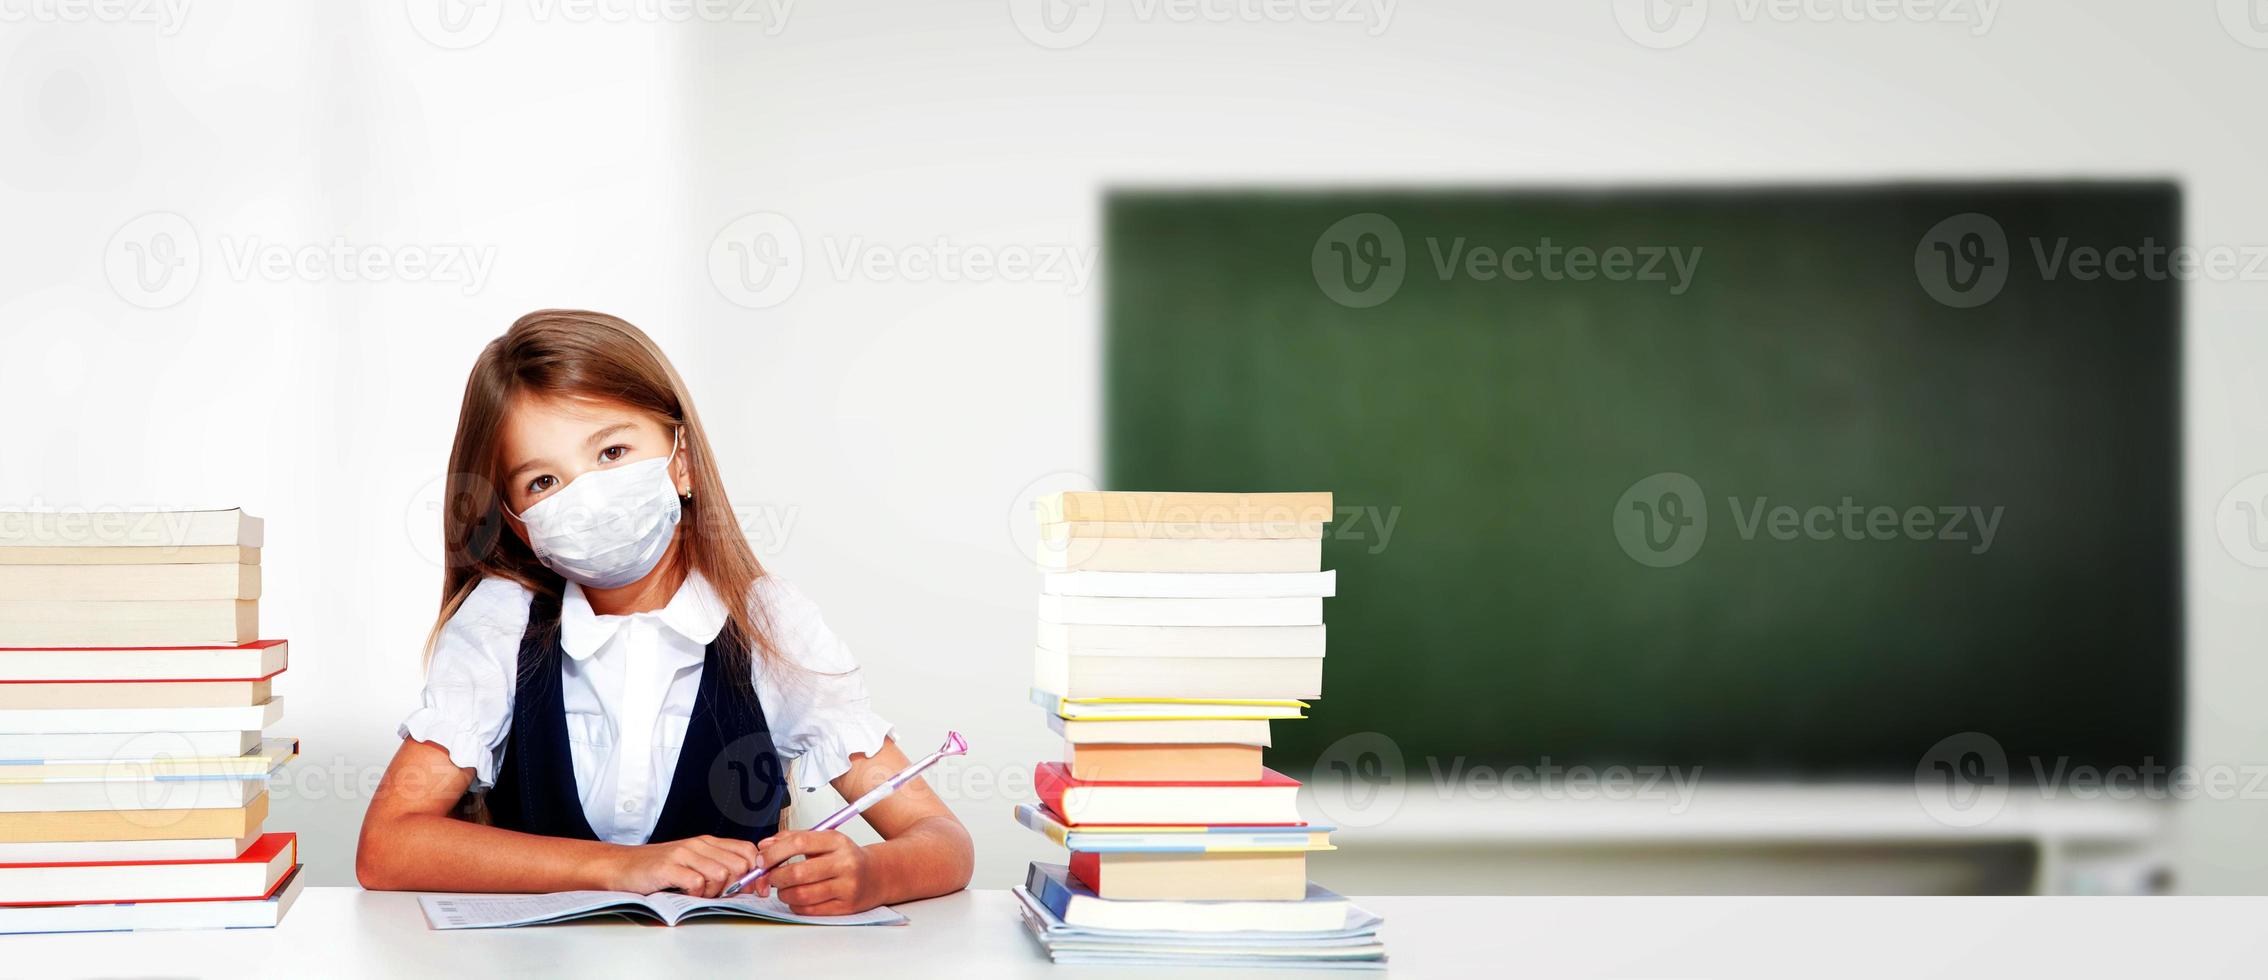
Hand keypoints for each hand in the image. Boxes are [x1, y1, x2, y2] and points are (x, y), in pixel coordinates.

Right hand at [600, 835, 757, 897]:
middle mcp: (699, 844)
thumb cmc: (657, 869)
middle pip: (739, 865)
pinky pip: (697, 883)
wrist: (622, 866)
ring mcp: (684, 854)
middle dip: (735, 886)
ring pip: (721, 875)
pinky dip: (695, 894)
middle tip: (717, 894)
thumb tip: (748, 885)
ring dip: (713, 892)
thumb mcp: (692, 863)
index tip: (750, 889)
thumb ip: (717, 867)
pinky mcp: (668, 867)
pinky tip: (683, 892)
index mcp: (708, 843)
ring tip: (697, 893)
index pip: (747, 850)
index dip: (755, 872)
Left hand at [752, 830, 875, 914]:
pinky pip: (809, 910)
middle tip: (770, 877)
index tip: (762, 860)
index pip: (799, 843)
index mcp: (837, 841)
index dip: (774, 852)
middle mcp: (844, 863)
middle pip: (798, 872)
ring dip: (784, 893)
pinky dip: (795, 905)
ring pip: (801, 894)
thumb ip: (793, 839)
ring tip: (784, 888)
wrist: (877, 875)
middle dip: (775, 877)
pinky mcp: (845, 907)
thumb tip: (764, 845)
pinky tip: (797, 898)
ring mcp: (846, 887)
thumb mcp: (824, 840)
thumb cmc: (846, 857)